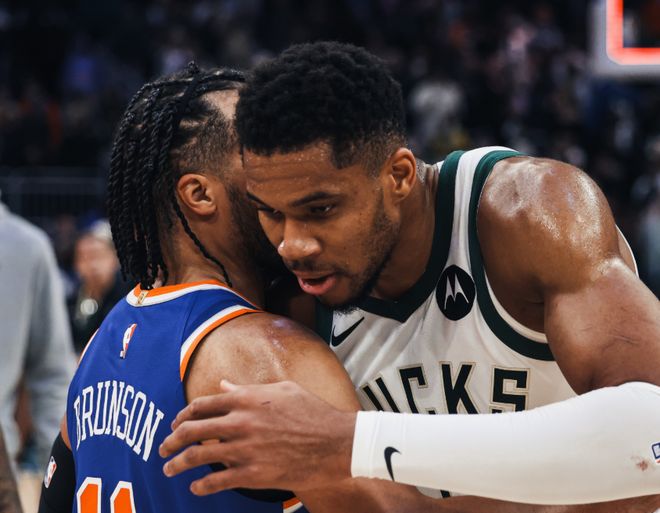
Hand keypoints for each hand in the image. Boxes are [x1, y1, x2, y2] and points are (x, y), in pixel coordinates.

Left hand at [159, 380, 355, 494]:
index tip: (177, 422)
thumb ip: (248, 389)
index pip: (202, 405)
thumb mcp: (282, 390)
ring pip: (198, 457)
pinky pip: (217, 481)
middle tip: (164, 446)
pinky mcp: (253, 474)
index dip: (184, 414)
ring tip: (168, 468)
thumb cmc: (313, 412)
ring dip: (177, 463)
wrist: (336, 442)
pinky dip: (201, 485)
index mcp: (247, 399)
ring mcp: (245, 449)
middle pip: (193, 430)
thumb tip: (224, 386)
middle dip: (172, 439)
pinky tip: (195, 487)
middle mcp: (240, 422)